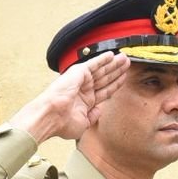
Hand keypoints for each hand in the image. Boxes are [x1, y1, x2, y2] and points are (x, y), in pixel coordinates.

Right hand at [8, 52, 129, 142]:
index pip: (104, 91)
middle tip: (126, 64)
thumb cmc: (62, 123)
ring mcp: (81, 80)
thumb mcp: (83, 124)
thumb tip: (100, 110)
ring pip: (102, 70)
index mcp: (84, 102)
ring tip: (124, 58)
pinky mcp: (78, 72)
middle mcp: (83, 90)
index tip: (123, 79)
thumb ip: (93, 116)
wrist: (51, 116)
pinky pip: (93, 63)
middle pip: (105, 79)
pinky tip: (111, 55)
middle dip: (116, 71)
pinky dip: (102, 59)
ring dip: (113, 64)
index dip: (115, 85)